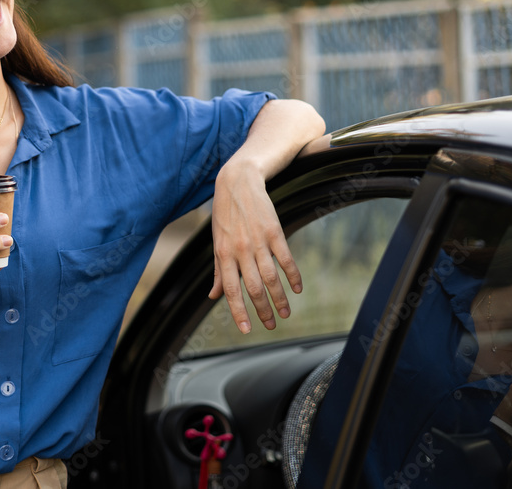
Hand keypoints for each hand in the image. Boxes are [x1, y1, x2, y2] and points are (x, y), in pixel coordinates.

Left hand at [209, 161, 301, 332]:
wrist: (238, 181)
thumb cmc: (225, 214)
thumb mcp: (217, 241)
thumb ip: (219, 271)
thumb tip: (213, 295)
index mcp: (223, 254)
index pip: (231, 290)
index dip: (238, 312)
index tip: (247, 330)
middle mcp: (240, 251)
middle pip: (253, 288)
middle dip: (263, 310)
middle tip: (272, 325)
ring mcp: (258, 241)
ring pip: (270, 277)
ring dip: (279, 298)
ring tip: (285, 313)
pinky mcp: (274, 231)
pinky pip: (285, 259)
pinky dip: (293, 276)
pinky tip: (297, 288)